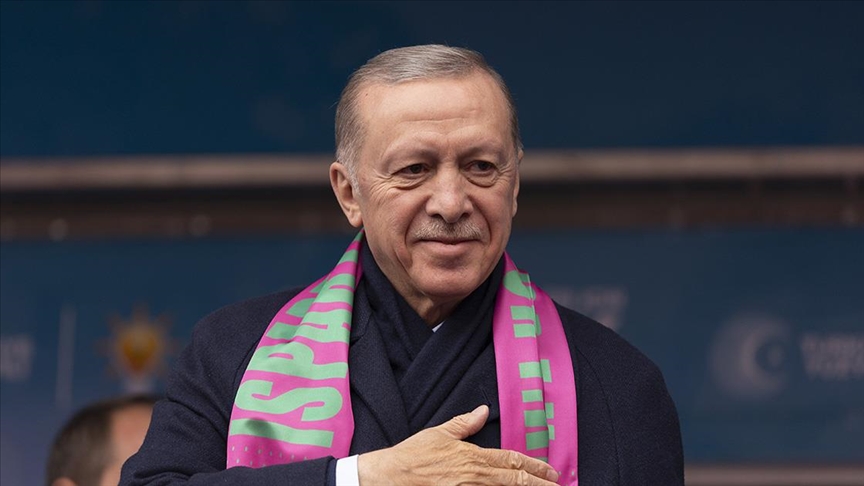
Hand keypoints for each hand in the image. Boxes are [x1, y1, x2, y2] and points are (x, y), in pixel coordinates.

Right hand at [357, 405, 559, 484]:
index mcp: (473, 457)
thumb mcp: (439, 433)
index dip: (535, 467)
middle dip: (540, 484)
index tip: (551, 471)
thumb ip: (465, 424)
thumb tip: (483, 410)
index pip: (512, 461)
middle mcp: (475, 477)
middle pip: (516, 481)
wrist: (390, 477)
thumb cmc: (413, 456)